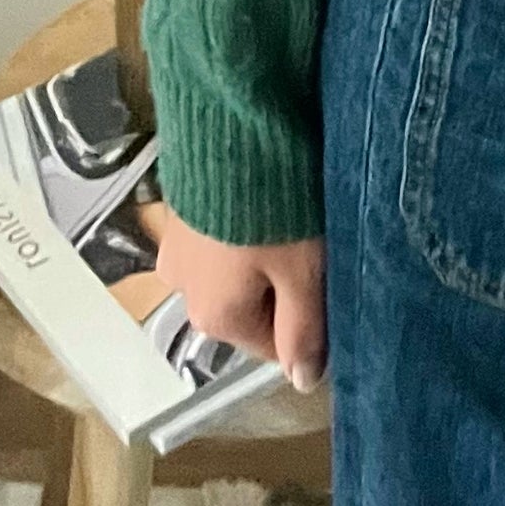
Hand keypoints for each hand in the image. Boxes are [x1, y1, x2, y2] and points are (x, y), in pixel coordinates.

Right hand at [149, 197, 326, 391]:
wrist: (231, 122)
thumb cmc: (274, 204)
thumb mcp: (303, 271)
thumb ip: (304, 331)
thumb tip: (302, 383)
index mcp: (215, 318)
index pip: (272, 345)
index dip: (308, 320)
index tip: (329, 282)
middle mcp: (184, 290)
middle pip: (249, 305)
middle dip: (283, 281)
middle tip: (312, 242)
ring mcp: (175, 247)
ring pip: (233, 266)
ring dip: (262, 248)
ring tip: (291, 212)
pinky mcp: (177, 207)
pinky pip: (217, 231)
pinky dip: (242, 221)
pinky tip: (264, 194)